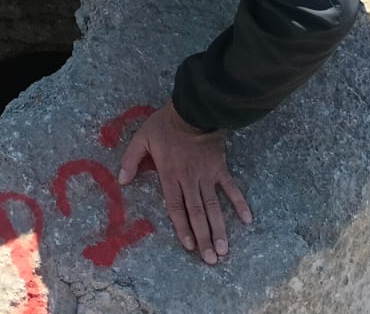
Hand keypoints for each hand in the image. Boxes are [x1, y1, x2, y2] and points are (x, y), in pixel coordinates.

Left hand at [118, 102, 251, 264]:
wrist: (192, 110)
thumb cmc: (165, 125)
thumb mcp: (142, 139)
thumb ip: (130, 160)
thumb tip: (121, 181)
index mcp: (170, 175)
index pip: (176, 207)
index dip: (183, 227)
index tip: (189, 246)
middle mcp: (190, 180)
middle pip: (197, 213)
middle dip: (204, 237)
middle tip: (211, 259)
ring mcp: (207, 175)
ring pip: (214, 206)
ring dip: (219, 228)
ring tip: (224, 250)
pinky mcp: (220, 168)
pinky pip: (231, 188)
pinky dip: (239, 203)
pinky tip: (247, 220)